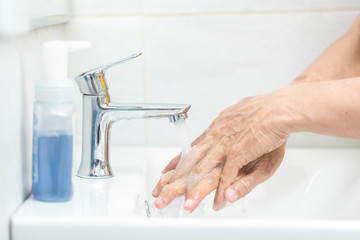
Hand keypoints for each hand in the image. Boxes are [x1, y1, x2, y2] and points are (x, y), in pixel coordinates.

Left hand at [153, 91, 288, 210]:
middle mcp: (215, 136)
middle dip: (175, 179)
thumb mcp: (239, 116)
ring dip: (192, 190)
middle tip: (162, 192)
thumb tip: (220, 126)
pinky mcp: (238, 153)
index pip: (191, 147)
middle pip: (190, 161)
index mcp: (216, 127)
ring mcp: (225, 145)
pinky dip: (221, 193)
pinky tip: (216, 203)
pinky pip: (226, 178)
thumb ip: (227, 124)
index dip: (177, 161)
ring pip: (203, 171)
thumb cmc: (264, 111)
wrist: (278, 108)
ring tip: (184, 204)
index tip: (166, 171)